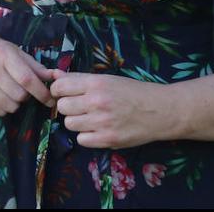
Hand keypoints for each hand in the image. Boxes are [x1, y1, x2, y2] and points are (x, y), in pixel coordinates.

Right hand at [0, 36, 55, 116]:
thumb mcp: (16, 52)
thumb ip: (36, 67)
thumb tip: (57, 77)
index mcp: (3, 54)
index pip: (26, 79)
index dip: (41, 92)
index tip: (51, 100)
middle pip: (19, 95)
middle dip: (27, 96)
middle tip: (24, 89)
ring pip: (10, 106)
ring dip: (16, 103)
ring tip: (11, 91)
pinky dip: (4, 107)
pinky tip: (0, 95)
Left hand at [48, 70, 177, 147]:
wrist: (160, 110)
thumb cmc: (132, 92)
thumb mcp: (107, 79)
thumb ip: (78, 78)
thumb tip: (53, 74)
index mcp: (96, 83)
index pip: (59, 86)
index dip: (58, 91)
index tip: (65, 94)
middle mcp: (97, 101)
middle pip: (62, 106)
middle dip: (68, 107)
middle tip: (80, 107)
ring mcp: (102, 122)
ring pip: (69, 124)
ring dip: (77, 122)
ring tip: (90, 118)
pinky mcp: (108, 139)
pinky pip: (81, 139)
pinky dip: (86, 136)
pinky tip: (97, 130)